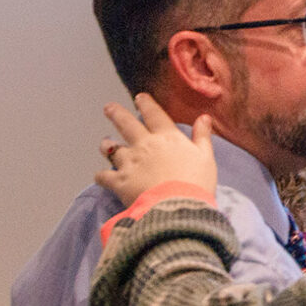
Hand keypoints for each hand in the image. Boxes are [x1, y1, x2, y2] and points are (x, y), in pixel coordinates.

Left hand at [98, 97, 218, 206]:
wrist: (177, 208)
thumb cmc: (195, 183)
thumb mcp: (206, 157)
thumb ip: (202, 137)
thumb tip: (204, 118)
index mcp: (167, 138)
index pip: (154, 114)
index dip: (146, 104)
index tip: (140, 98)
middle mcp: (145, 145)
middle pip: (127, 125)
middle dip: (116, 114)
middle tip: (108, 108)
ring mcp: (130, 162)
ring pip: (113, 149)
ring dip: (107, 145)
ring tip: (104, 143)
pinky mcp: (119, 182)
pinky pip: (105, 176)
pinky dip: (101, 176)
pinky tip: (99, 176)